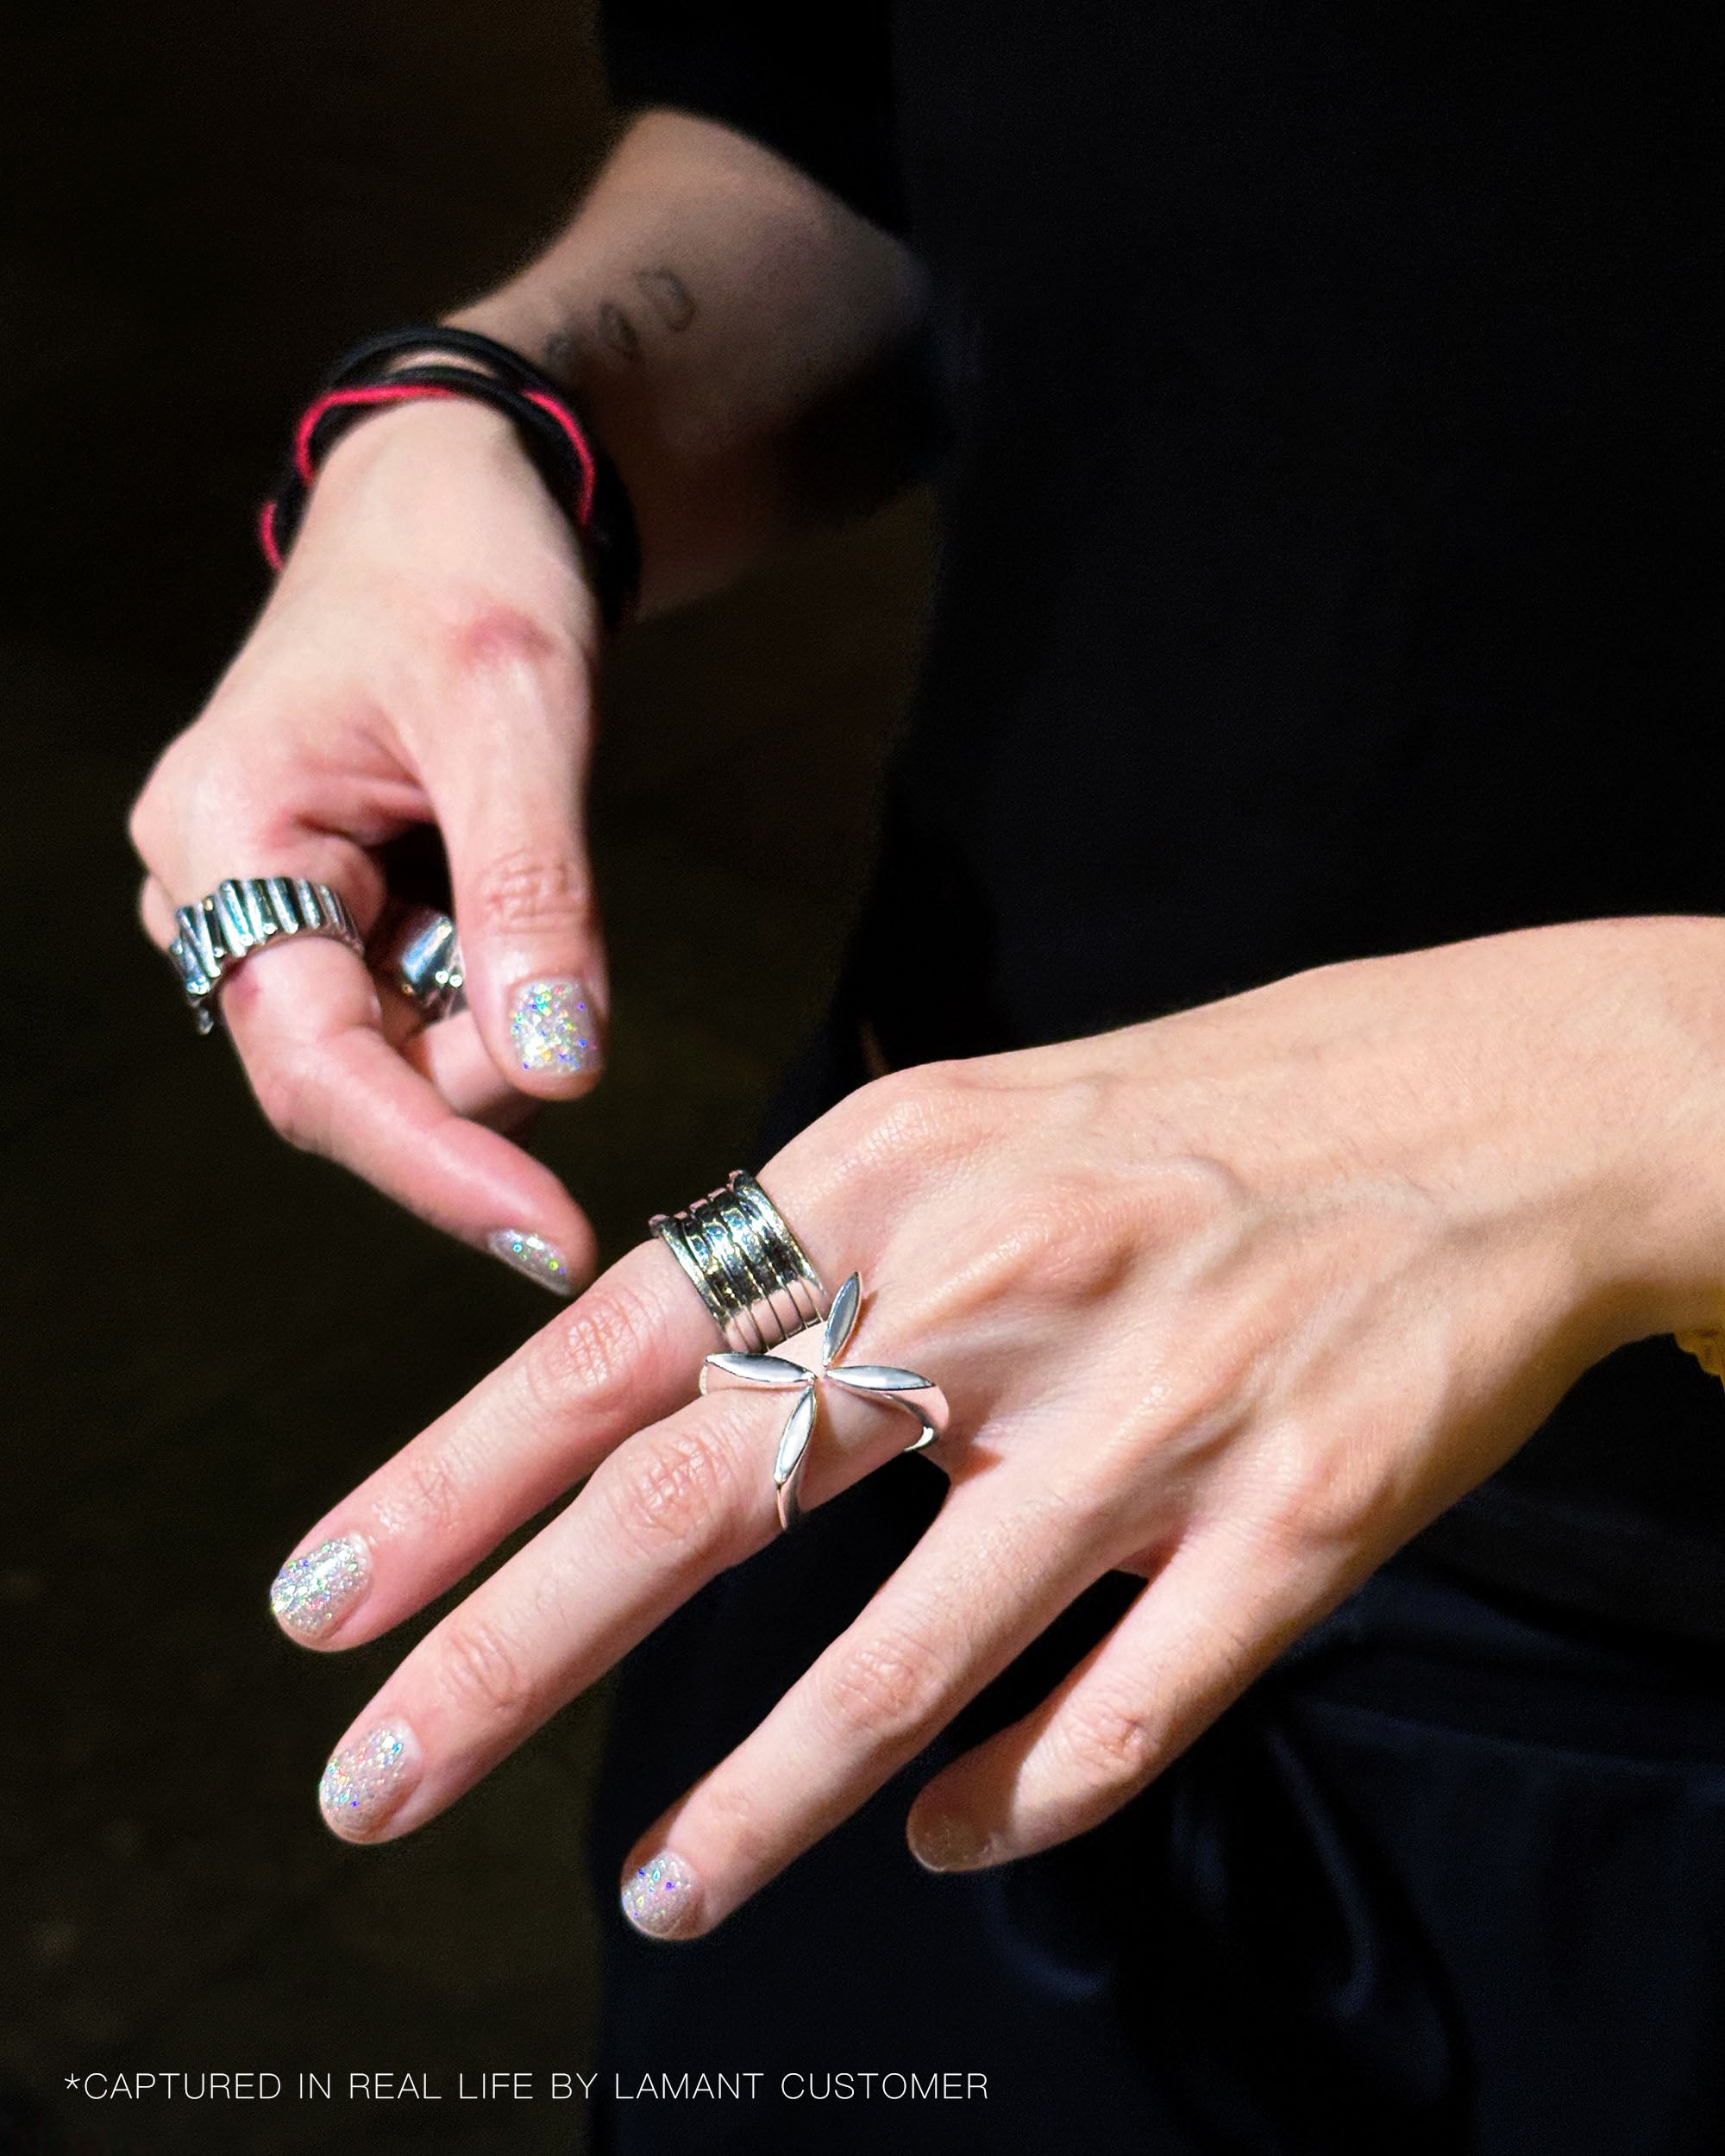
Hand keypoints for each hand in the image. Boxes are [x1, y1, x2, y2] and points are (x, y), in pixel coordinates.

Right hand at [129, 398, 606, 1283]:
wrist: (448, 503)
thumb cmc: (465, 571)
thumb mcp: (517, 710)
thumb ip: (531, 895)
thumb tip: (552, 1078)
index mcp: (225, 838)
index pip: (317, 1066)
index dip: (434, 1165)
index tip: (551, 1242)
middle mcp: (218, 900)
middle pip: (361, 1078)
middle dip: (483, 1062)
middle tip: (564, 955)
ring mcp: (269, 920)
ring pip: (402, 1057)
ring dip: (495, 1011)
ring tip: (515, 854)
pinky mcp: (328, 927)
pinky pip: (420, 1012)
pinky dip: (492, 986)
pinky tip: (495, 880)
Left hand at [268, 920, 1724, 1929]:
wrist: (1484, 1105)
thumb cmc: (1194, 1122)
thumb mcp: (967, 1123)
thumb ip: (815, 1254)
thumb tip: (652, 1400)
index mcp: (890, 1172)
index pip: (612, 1347)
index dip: (451, 1484)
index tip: (325, 1598)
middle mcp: (996, 1289)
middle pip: (694, 1505)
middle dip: (505, 1660)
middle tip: (370, 1783)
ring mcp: (1147, 1418)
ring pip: (903, 1662)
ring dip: (758, 1799)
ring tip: (666, 1891)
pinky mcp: (1291, 1522)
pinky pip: (1114, 1717)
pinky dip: (1006, 1799)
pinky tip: (945, 1837)